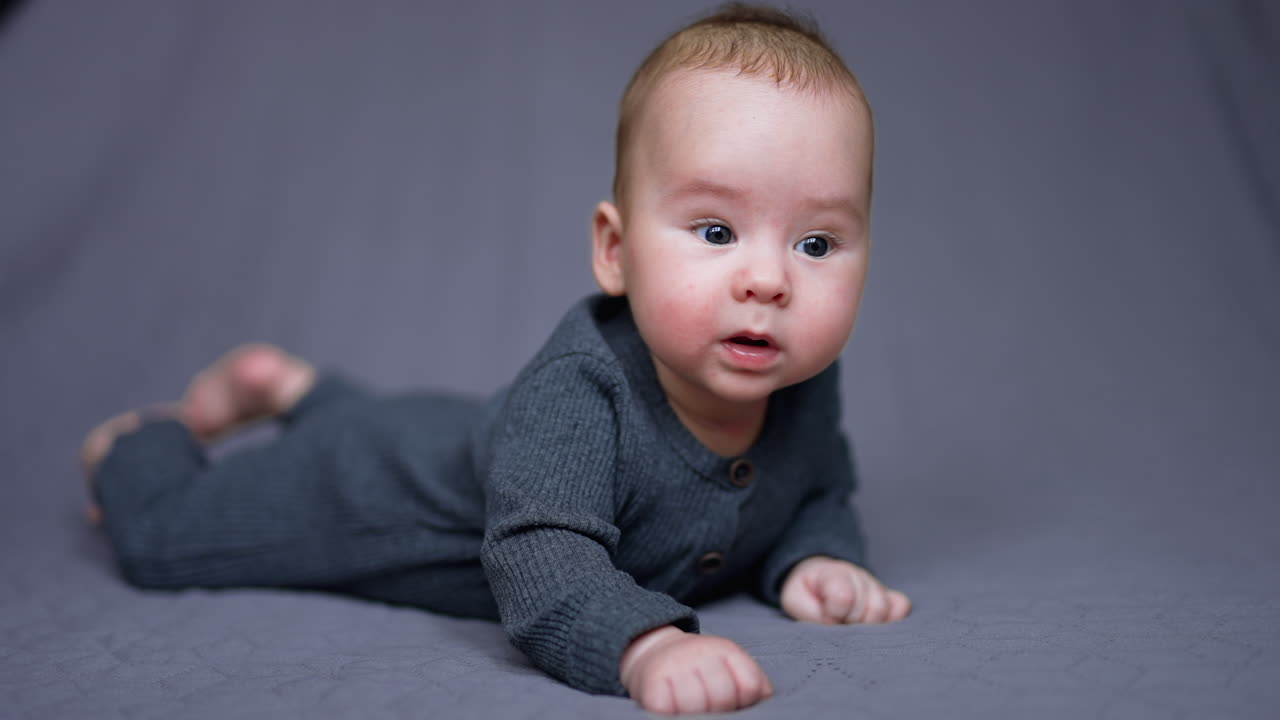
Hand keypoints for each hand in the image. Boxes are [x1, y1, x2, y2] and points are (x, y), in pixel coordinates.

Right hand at [619, 625, 772, 714]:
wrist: (653, 650)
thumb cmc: (699, 669)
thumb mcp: (729, 666)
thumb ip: (751, 683)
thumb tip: (764, 701)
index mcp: (725, 650)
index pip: (749, 685)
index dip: (743, 701)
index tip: (733, 702)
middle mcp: (700, 652)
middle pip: (723, 697)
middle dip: (719, 710)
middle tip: (709, 708)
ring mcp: (674, 665)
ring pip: (695, 706)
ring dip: (694, 714)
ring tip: (691, 711)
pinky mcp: (651, 680)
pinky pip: (665, 709)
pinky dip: (670, 715)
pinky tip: (672, 709)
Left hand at [780, 556, 910, 623]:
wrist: (818, 579)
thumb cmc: (807, 593)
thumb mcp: (795, 600)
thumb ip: (809, 612)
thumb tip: (835, 624)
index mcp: (834, 574)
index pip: (845, 597)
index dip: (835, 614)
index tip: (827, 616)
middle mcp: (859, 576)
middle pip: (870, 607)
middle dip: (852, 623)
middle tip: (839, 623)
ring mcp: (876, 585)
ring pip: (885, 609)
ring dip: (868, 624)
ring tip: (853, 625)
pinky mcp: (889, 596)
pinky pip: (902, 606)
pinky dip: (892, 618)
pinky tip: (875, 624)